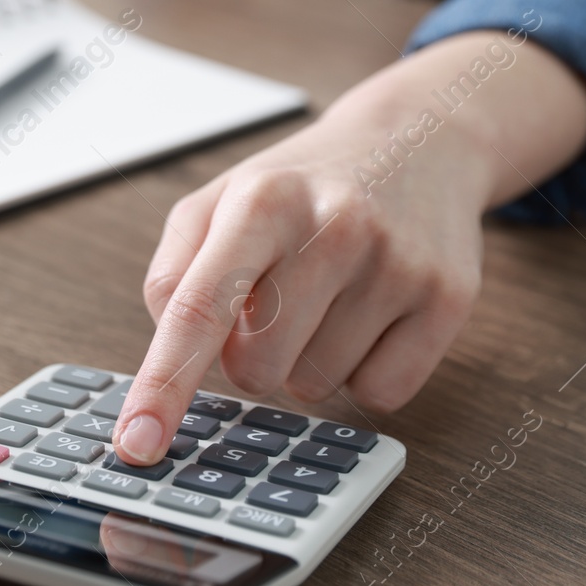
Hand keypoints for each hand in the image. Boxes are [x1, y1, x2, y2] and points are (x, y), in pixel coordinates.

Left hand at [111, 31, 585, 465]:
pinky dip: (363, 372)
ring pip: (315, 387)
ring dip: (307, 361)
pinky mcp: (448, 298)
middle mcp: (333, 227)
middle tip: (274, 304)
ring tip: (329, 295)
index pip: (198, 309)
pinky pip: (380, 394)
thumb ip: (175, 272)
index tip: (137, 445)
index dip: (163, 384)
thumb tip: (170, 353)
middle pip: (256, 368)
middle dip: (250, 356)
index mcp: (261, 200)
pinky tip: (371, 316)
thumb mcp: (222, 201)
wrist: (419, 140)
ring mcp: (396, 263)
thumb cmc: (303, 187)